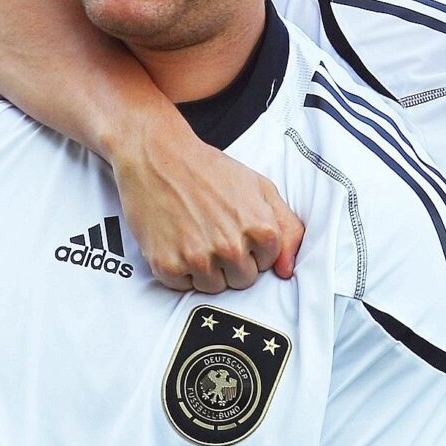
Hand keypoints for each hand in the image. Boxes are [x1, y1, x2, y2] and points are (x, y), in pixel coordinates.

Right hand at [111, 113, 301, 292]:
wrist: (157, 157)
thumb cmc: (208, 170)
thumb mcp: (260, 188)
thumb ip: (288, 228)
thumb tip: (287, 270)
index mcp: (260, 229)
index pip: (266, 264)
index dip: (251, 247)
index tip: (235, 228)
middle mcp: (231, 247)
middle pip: (242, 280)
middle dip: (231, 262)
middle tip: (214, 233)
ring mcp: (198, 258)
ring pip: (213, 287)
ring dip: (205, 269)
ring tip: (195, 236)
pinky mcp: (168, 265)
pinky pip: (182, 286)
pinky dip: (178, 269)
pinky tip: (177, 242)